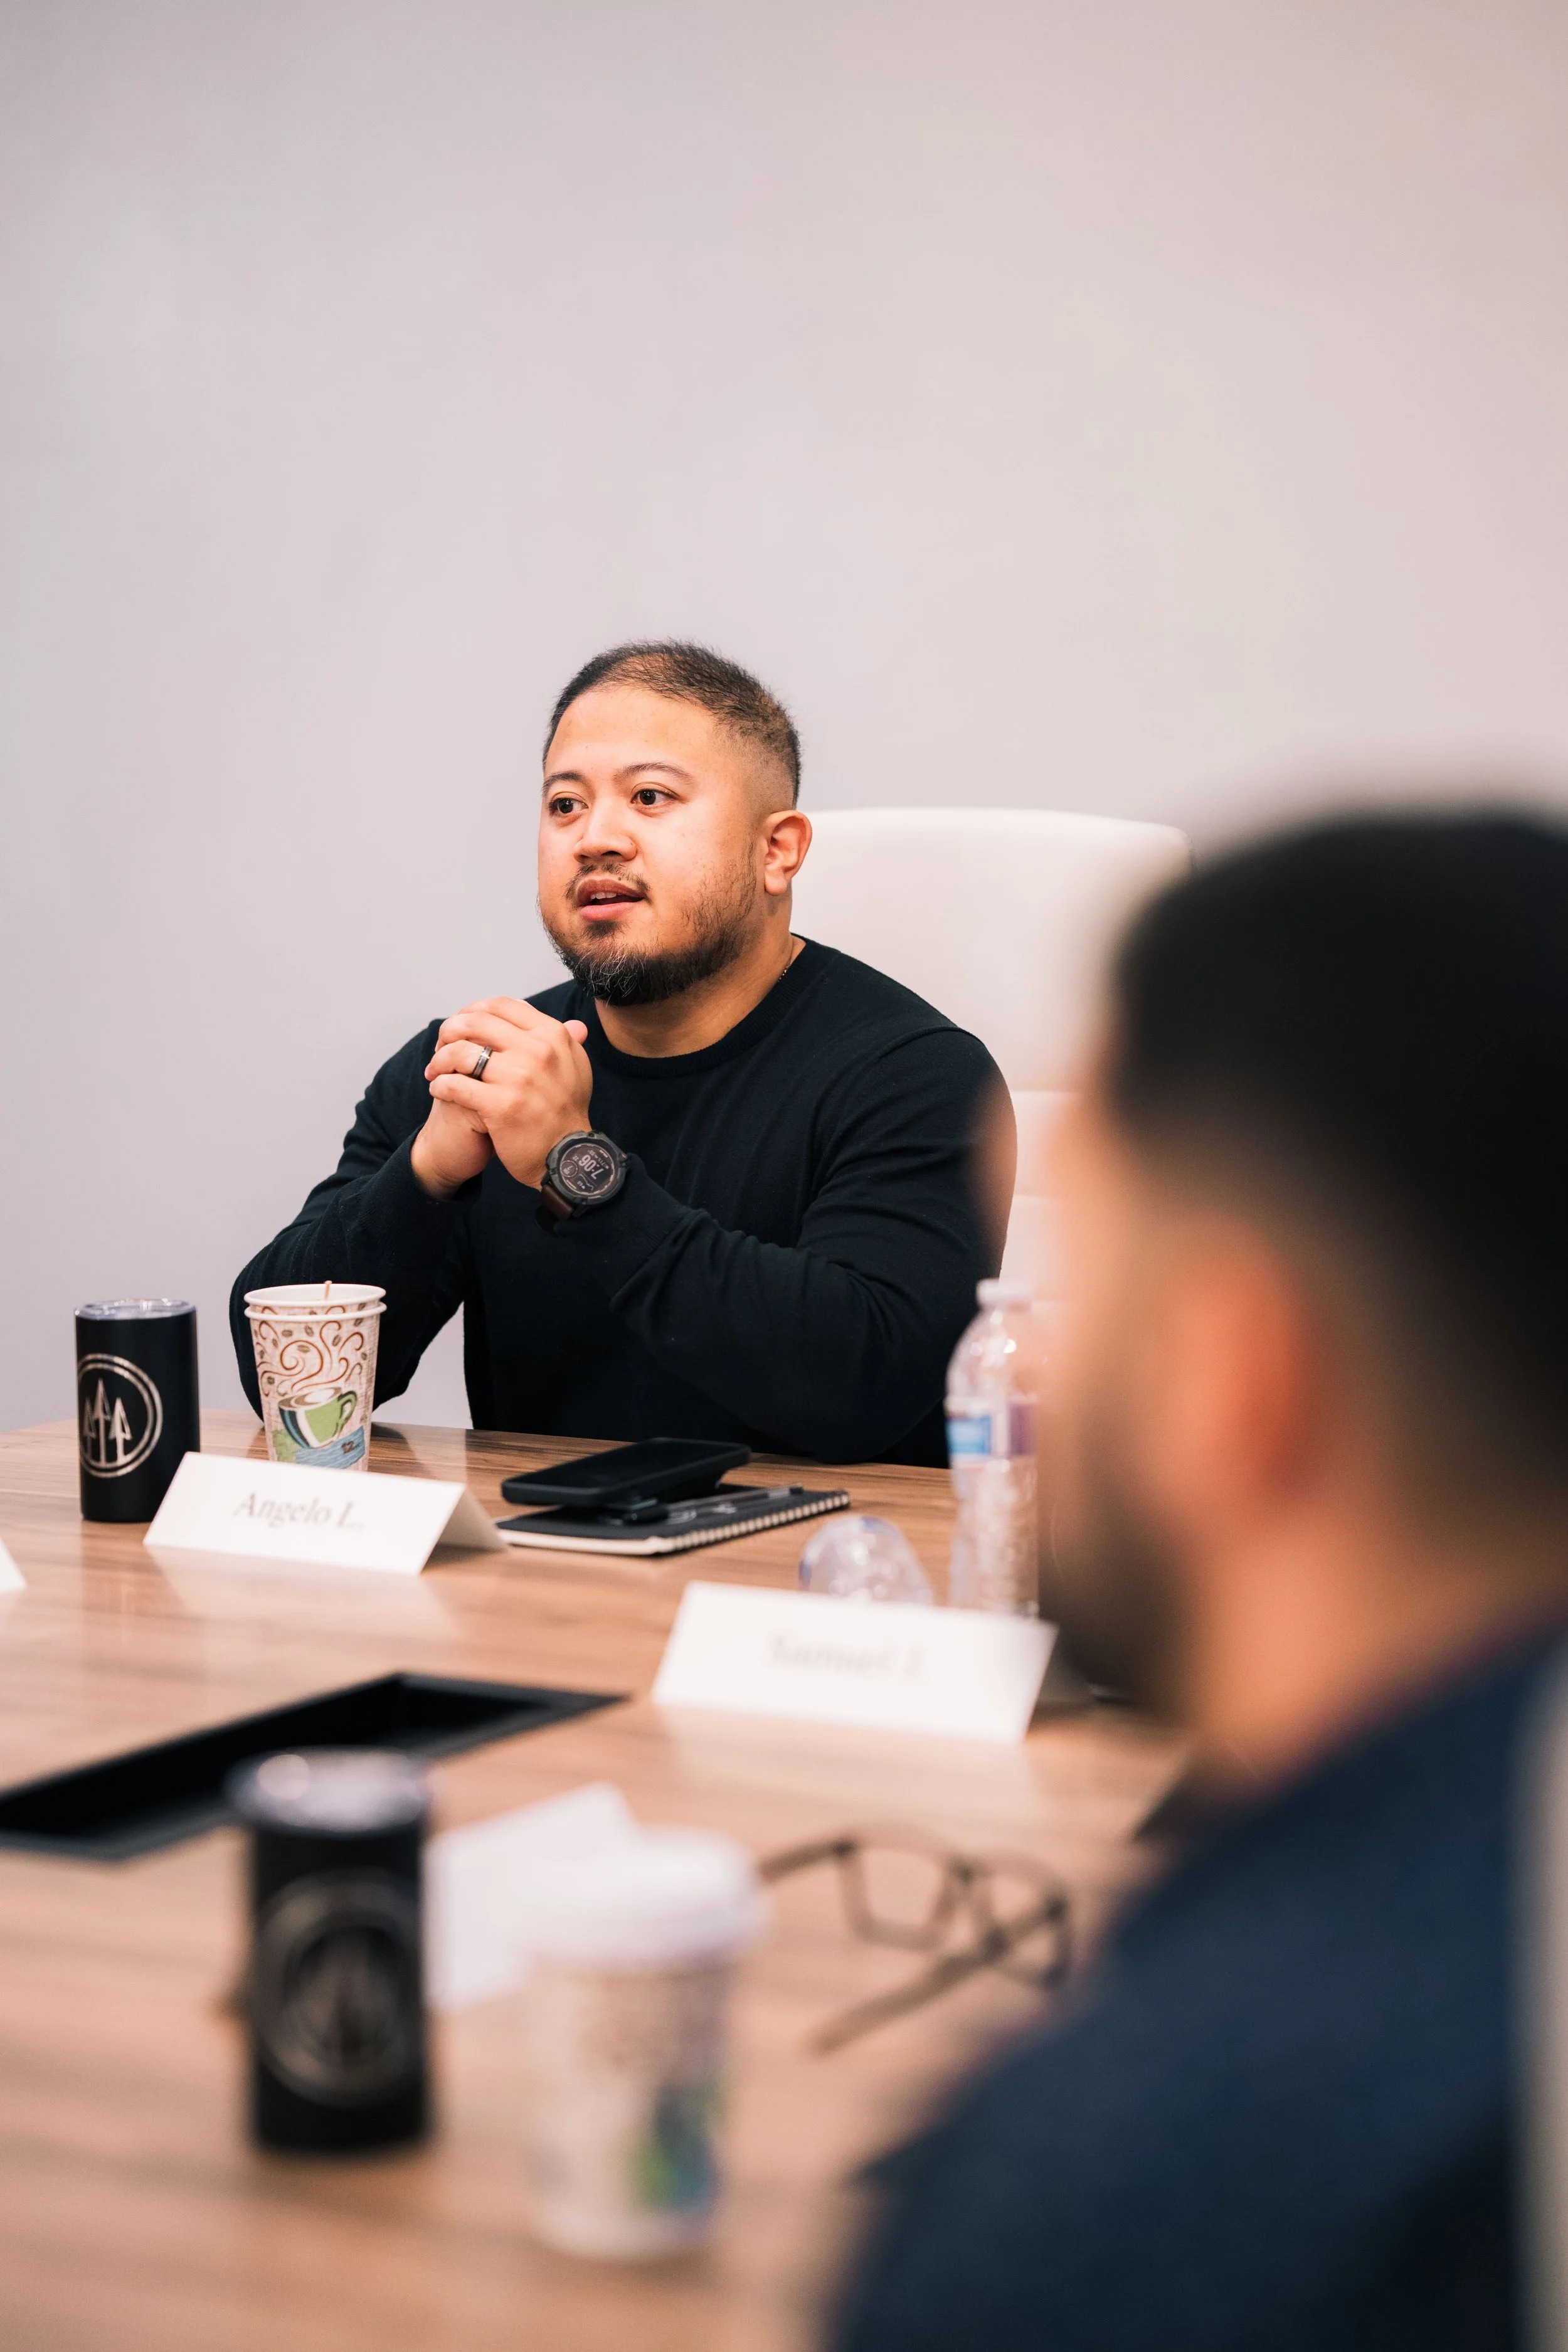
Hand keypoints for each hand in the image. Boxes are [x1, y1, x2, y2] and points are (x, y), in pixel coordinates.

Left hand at [418, 998, 592, 1193]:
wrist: (567, 1158)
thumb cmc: (568, 1114)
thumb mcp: (578, 1070)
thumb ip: (568, 1043)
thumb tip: (572, 1024)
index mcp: (552, 1035)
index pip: (500, 1006)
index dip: (472, 1011)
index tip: (462, 1026)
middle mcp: (538, 1051)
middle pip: (474, 1023)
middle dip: (449, 1032)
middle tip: (440, 1046)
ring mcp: (519, 1078)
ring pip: (460, 1052)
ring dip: (439, 1060)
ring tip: (434, 1071)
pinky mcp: (500, 1105)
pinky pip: (455, 1085)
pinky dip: (440, 1085)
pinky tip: (438, 1090)